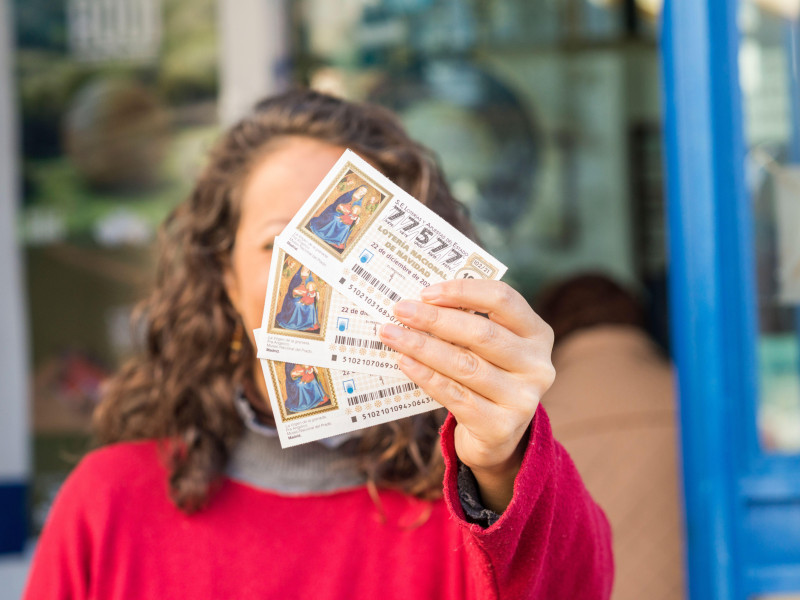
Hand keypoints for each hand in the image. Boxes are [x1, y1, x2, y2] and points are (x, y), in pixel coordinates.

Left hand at [378, 279, 555, 513]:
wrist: (496, 435)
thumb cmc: (487, 376)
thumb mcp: (489, 348)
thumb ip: (468, 324)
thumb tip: (419, 303)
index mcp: (537, 333)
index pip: (503, 299)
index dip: (464, 291)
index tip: (426, 292)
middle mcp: (537, 365)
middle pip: (482, 333)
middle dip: (435, 319)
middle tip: (401, 310)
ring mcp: (522, 398)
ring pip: (464, 365)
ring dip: (422, 346)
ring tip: (391, 334)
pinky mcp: (500, 426)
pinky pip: (454, 394)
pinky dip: (426, 375)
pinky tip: (404, 362)